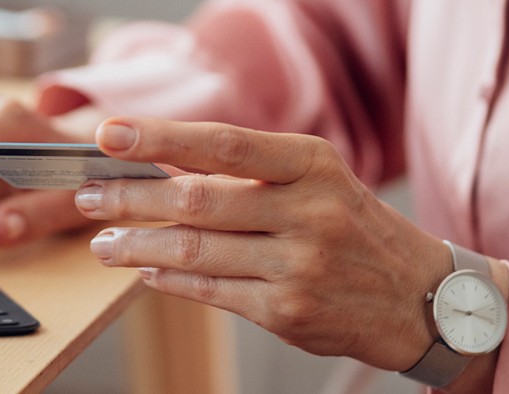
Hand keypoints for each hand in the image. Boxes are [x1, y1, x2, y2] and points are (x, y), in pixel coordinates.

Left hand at [76, 117, 450, 371]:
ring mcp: (299, 266)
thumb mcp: (319, 182)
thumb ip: (249, 174)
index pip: (225, 143)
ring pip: (194, 250)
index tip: (110, 134)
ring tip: (103, 240)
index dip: (160, 137)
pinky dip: (168, 279)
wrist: (420, 298)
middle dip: (130, 197)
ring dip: (137, 244)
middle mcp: (309, 212)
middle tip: (88, 196)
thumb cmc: (354, 229)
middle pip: (198, 200)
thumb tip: (160, 167)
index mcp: (315, 165)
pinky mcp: (288, 311)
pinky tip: (144, 269)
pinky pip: (210, 291)